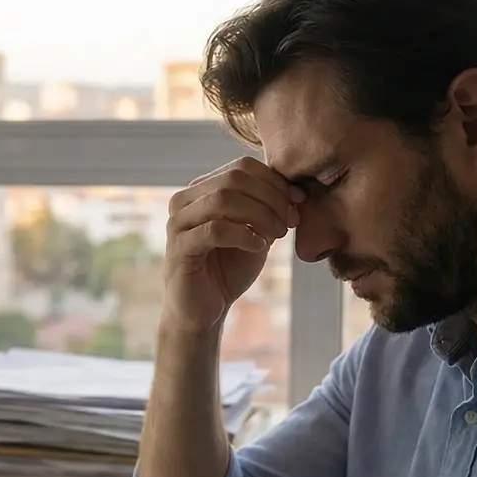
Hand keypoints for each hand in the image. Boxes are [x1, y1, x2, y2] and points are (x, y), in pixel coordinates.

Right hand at [164, 157, 304, 329]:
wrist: (205, 310)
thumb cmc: (229, 269)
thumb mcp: (256, 232)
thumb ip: (268, 209)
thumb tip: (296, 190)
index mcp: (202, 190)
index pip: (241, 167)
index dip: (275, 181)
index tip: (299, 201)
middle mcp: (185, 200)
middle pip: (234, 178)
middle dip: (271, 197)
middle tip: (291, 221)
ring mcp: (178, 222)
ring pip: (223, 200)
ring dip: (260, 215)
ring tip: (278, 234)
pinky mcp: (178, 247)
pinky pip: (215, 230)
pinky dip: (244, 235)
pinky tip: (259, 247)